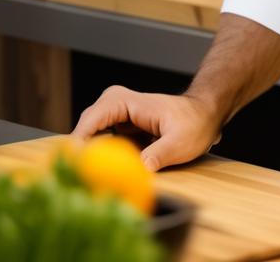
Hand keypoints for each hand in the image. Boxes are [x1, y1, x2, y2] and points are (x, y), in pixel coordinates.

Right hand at [72, 85, 222, 171]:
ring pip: (92, 132)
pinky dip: (98, 155)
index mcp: (131, 102)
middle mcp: (120, 105)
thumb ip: (159, 154)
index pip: (95, 116)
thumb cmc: (195, 123)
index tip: (74, 160)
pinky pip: (101, 140)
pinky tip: (99, 173)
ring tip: (84, 177)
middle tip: (74, 174)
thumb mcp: (181, 142)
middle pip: (88, 124)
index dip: (81, 138)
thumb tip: (139, 169)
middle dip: (79, 147)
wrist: (205, 115)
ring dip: (87, 152)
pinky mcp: (122, 128)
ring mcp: (119, 116)